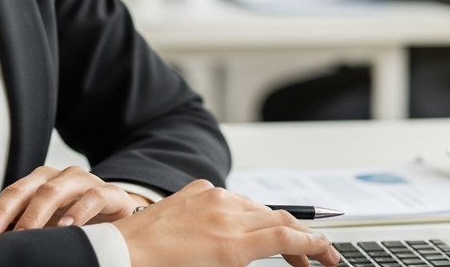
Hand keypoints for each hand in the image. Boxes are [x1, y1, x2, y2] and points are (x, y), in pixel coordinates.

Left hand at [0, 166, 140, 234]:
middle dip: (10, 211)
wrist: (120, 214)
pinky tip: (69, 227)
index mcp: (42, 182)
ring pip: (57, 190)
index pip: (14, 193)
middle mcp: (61, 177)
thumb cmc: (77, 219)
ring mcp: (85, 182)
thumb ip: (27, 230)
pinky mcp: (109, 193)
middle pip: (31, 188)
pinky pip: (93, 197)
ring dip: (38, 212)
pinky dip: (79, 211)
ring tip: (25, 232)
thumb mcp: (50, 224)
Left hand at [114, 180, 340, 266]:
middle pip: (280, 220)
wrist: (119, 256)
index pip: (290, 239)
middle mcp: (226, 215)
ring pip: (258, 207)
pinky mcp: (196, 190)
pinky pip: (231, 198)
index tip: (330, 257)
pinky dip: (244, 212)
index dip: (317, 247)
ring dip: (272, 225)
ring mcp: (211, 198)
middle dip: (301, 239)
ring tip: (276, 246)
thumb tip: (271, 255)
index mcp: (233, 244)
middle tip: (311, 259)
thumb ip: (247, 261)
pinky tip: (240, 227)